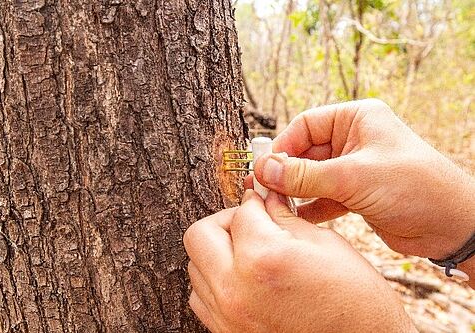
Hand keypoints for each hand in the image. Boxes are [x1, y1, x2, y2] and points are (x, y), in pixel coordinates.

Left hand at [183, 190, 415, 332]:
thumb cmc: (354, 299)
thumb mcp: (324, 244)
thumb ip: (284, 216)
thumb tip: (265, 198)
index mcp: (264, 258)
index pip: (241, 212)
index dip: (255, 200)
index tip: (262, 200)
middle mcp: (236, 289)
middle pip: (200, 234)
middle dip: (225, 221)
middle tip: (248, 222)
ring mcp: (227, 315)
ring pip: (195, 265)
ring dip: (217, 250)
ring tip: (247, 251)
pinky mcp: (226, 332)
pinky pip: (200, 296)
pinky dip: (215, 280)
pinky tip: (241, 277)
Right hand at [253, 99, 474, 260]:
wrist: (452, 225)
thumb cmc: (414, 186)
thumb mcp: (354, 176)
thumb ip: (305, 175)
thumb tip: (265, 170)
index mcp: (357, 119)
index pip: (306, 125)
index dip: (283, 146)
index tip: (265, 168)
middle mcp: (354, 140)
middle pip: (306, 151)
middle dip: (285, 170)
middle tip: (263, 188)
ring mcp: (354, 167)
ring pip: (312, 175)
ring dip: (294, 189)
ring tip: (273, 204)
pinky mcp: (356, 193)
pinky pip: (323, 196)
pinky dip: (310, 206)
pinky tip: (296, 217)